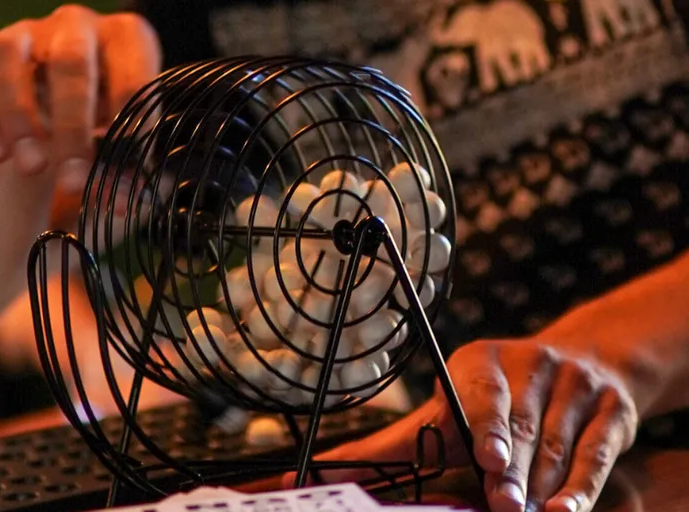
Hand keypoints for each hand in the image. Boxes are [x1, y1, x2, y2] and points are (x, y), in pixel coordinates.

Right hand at [0, 4, 160, 182]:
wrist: (51, 102)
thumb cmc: (102, 116)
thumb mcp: (119, 140)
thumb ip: (123, 170)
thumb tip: (123, 203)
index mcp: (125, 38)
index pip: (133, 68)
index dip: (131, 112)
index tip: (125, 158)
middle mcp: (75, 25)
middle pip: (71, 62)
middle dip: (72, 126)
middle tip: (72, 181)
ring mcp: (24, 33)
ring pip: (10, 59)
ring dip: (18, 118)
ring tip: (32, 169)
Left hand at [286, 339, 638, 511]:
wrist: (588, 361)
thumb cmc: (497, 397)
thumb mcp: (452, 407)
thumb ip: (400, 443)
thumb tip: (323, 467)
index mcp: (479, 363)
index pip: (473, 397)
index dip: (482, 426)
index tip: (483, 454)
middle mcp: (528, 366)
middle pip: (515, 426)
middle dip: (507, 466)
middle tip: (501, 499)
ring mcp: (572, 386)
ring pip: (552, 444)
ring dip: (537, 482)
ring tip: (521, 509)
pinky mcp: (609, 412)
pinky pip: (594, 454)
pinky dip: (579, 486)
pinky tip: (562, 510)